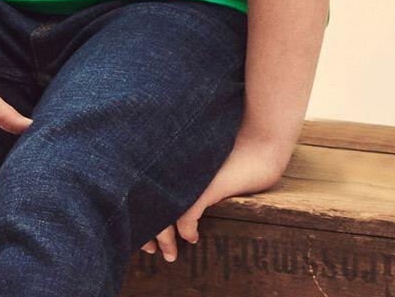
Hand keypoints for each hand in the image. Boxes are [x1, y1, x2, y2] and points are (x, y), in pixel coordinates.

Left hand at [138, 136, 287, 262]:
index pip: (138, 188)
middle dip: (145, 230)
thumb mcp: (194, 156)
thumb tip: (160, 190)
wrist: (259, 141)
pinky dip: (187, 229)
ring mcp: (187, 174)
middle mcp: (171, 164)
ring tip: (170, 254)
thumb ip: (176, 168)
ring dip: (164, 238)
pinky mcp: (206, 186)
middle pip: (145, 202)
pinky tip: (192, 237)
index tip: (142, 233)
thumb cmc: (226, 148)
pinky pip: (186, 217)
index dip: (136, 213)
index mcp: (165, 154)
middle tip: (148, 249)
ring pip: (164, 214)